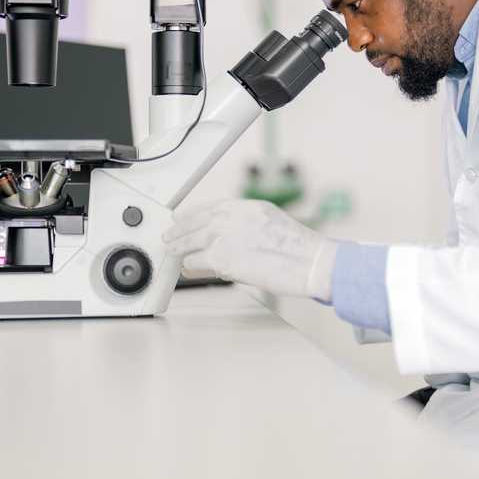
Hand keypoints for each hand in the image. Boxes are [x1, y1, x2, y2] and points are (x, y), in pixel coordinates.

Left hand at [162, 199, 337, 300]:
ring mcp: (224, 236)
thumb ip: (247, 226)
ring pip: (189, 242)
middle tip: (169, 237)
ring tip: (173, 255)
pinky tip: (188, 271)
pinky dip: (191, 269)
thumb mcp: (272, 223)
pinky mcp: (221, 259)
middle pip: (194, 222)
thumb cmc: (300, 249)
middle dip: (179, 231)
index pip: (209, 208)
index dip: (191, 216)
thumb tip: (229, 237)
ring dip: (180, 250)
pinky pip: (195, 263)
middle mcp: (231, 217)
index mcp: (246, 206)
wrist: (310, 261)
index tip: (182, 220)